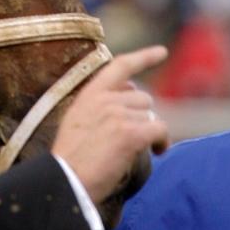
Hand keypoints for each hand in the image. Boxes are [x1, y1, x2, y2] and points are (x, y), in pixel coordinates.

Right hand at [51, 46, 168, 203]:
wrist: (67, 178)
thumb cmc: (72, 156)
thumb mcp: (78, 119)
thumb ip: (99, 106)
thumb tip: (127, 104)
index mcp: (89, 92)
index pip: (120, 65)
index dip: (144, 57)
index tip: (162, 52)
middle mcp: (104, 98)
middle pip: (143, 97)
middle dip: (143, 116)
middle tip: (136, 135)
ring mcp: (117, 114)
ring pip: (151, 114)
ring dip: (150, 130)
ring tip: (141, 148)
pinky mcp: (130, 134)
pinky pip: (159, 129)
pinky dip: (162, 141)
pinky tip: (157, 152)